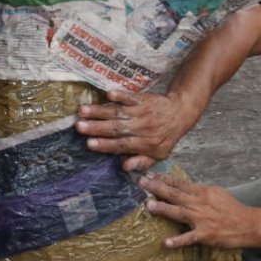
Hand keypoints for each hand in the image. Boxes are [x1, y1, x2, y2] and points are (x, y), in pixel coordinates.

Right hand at [75, 88, 197, 170]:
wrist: (181, 113)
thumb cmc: (166, 136)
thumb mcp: (159, 154)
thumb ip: (142, 161)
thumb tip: (124, 167)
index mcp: (146, 143)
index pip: (123, 144)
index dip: (106, 144)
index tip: (89, 143)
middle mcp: (143, 127)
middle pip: (117, 128)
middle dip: (97, 127)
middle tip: (79, 126)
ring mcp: (143, 112)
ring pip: (119, 112)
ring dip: (100, 111)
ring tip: (83, 110)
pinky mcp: (144, 99)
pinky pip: (131, 97)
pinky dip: (120, 95)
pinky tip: (108, 94)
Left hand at [139, 172, 256, 248]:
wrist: (247, 224)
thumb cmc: (232, 209)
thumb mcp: (217, 193)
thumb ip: (200, 191)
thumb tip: (186, 187)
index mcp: (204, 192)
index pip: (180, 183)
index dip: (164, 179)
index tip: (151, 175)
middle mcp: (201, 203)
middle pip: (176, 194)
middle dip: (158, 188)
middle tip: (143, 182)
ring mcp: (202, 219)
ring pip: (179, 212)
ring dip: (164, 209)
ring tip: (149, 206)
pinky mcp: (205, 234)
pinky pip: (189, 238)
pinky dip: (178, 241)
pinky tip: (166, 242)